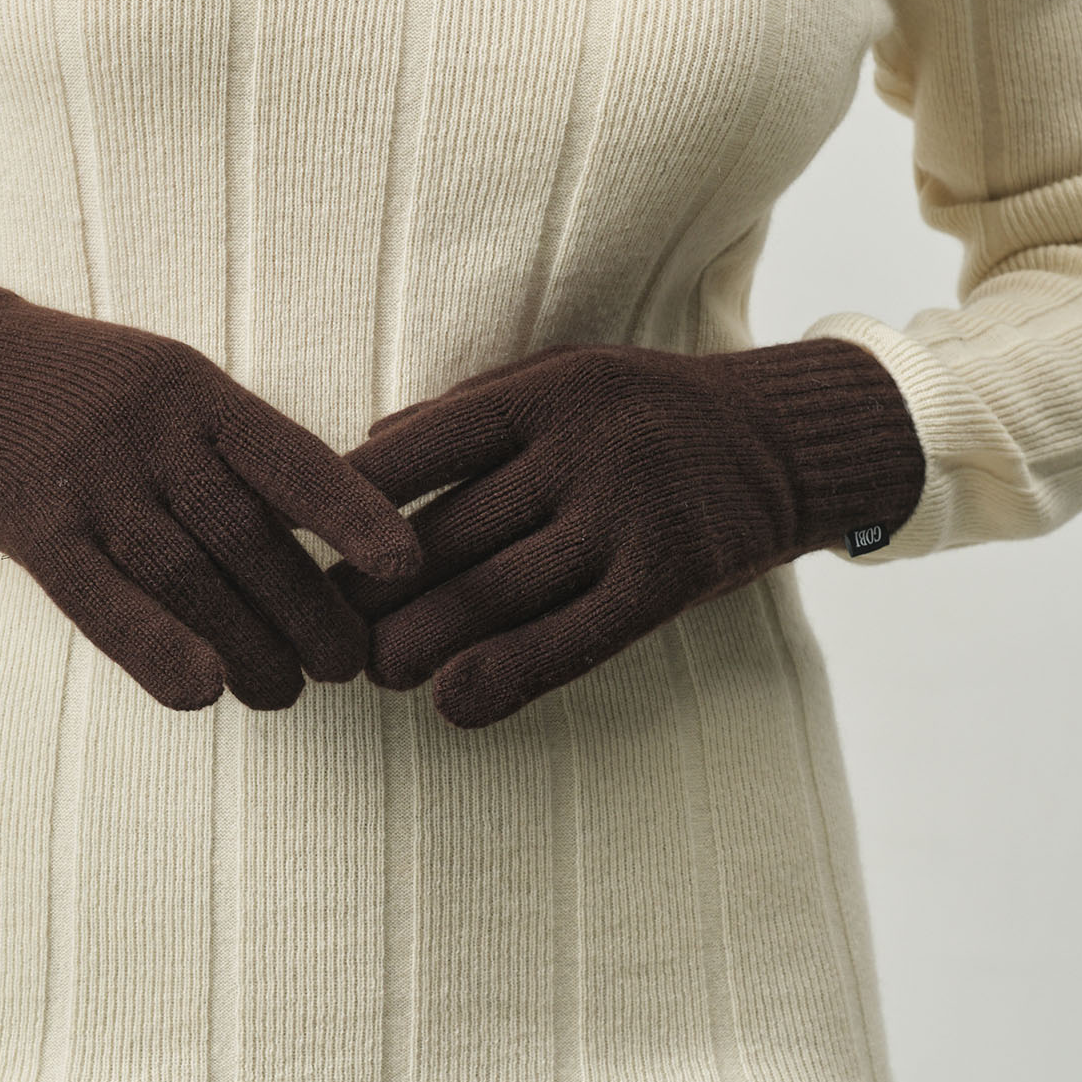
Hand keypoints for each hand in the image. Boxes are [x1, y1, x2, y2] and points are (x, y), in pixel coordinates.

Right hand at [0, 238, 422, 712]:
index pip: (290, 457)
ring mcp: (89, 478)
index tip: (408, 568)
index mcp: (193, 389)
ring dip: (248, 645)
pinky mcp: (33, 527)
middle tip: (351, 665)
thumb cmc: (76, 385)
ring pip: (188, 576)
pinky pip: (102, 599)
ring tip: (286, 694)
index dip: (353, 515)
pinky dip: (156, 648)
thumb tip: (322, 527)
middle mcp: (148, 430)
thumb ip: (230, 446)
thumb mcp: (163, 382)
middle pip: (247, 535)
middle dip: (309, 608)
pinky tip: (203, 693)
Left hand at [325, 339, 924, 728]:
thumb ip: (468, 411)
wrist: (783, 441)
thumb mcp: (564, 376)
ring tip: (375, 673)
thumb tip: (364, 450)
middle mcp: (583, 448)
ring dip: (423, 642)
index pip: (419, 450)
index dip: (349, 505)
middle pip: (449, 533)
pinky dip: (507, 676)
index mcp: (542, 393)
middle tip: (324, 631)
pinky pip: (573, 640)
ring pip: (498, 591)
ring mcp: (629, 514)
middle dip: (375, 592)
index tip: (297, 545)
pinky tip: (455, 705)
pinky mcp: (669, 578)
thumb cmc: (645, 413)